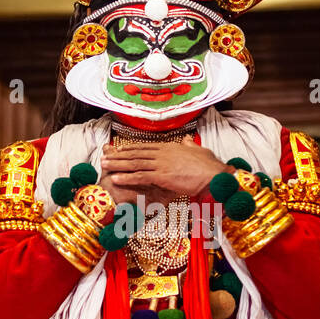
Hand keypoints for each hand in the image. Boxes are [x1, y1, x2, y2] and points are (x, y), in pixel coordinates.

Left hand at [101, 137, 230, 197]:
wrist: (215, 175)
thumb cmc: (210, 166)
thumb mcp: (200, 151)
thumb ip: (190, 145)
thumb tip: (188, 139)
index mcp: (170, 147)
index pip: (144, 147)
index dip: (129, 148)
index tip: (118, 150)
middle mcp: (163, 153)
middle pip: (135, 153)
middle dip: (118, 155)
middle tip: (104, 157)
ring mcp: (162, 164)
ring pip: (134, 163)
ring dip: (117, 165)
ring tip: (103, 166)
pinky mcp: (162, 176)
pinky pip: (140, 176)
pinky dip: (126, 177)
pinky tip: (115, 179)